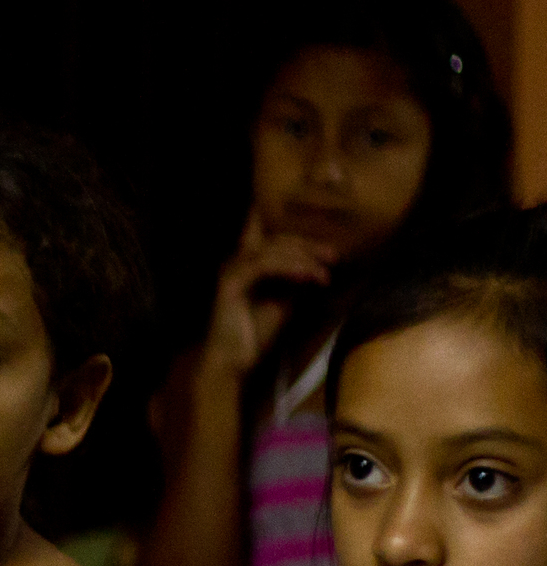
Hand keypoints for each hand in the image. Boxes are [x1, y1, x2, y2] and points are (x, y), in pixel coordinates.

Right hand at [200, 211, 332, 380]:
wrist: (233, 362)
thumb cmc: (255, 335)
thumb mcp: (284, 303)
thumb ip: (295, 281)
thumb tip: (317, 265)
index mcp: (247, 264)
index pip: (256, 228)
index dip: (265, 211)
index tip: (284, 202)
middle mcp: (237, 262)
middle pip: (277, 239)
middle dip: (309, 246)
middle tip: (334, 257)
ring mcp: (232, 271)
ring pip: (273, 250)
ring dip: (303, 259)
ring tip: (325, 273)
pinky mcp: (232, 283)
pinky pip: (264, 265)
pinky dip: (288, 268)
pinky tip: (307, 276)